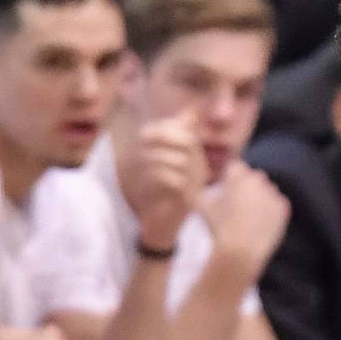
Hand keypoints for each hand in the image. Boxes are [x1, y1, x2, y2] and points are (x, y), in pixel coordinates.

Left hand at [116, 112, 202, 251]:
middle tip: (141, 145)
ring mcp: (196, 186)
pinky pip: (176, 180)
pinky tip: (147, 179)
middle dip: (161, 139)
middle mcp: (200, 169)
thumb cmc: (155, 192)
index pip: (186, 132)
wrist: (156, 226)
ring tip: (140, 164)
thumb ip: (170, 137)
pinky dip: (157, 175)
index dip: (164, 129)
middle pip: (186, 142)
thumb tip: (191, 112)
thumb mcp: (158, 160)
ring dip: (154, 158)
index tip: (143, 135)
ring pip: (180, 160)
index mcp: (194, 156)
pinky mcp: (187, 201)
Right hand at [201, 165, 291, 280]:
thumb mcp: (201, 206)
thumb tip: (201, 187)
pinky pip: (277, 204)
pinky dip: (270, 211)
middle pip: (253, 177)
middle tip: (239, 205)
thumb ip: (201, 190)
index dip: (231, 179)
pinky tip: (260, 223)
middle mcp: (257, 179)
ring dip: (260, 198)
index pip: (236, 167)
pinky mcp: (283, 206)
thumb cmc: (218, 227)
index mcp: (237, 174)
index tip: (228, 190)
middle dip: (247, 187)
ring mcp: (272, 192)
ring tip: (249, 217)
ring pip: (266, 190)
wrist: (241, 250)